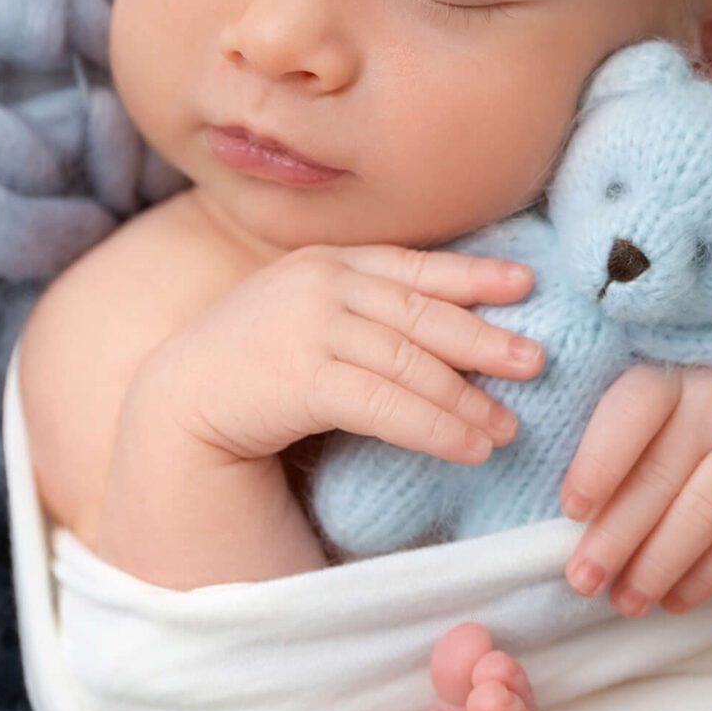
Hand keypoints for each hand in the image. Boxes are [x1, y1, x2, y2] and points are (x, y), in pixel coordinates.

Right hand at [132, 242, 548, 472]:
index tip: (524, 283)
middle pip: (420, 312)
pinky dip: (436, 427)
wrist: (176, 403)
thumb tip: (440, 321)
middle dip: (482, 337)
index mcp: (324, 262)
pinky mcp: (302, 377)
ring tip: (505, 427)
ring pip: (410, 362)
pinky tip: (469, 448)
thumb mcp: (303, 317)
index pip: (411, 265)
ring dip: (466, 398)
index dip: (472, 274)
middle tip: (535, 361)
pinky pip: (387, 405)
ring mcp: (309, 326)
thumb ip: (357, 308)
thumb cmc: (249, 368)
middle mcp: (319, 282)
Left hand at [557, 364, 711, 615]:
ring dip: (658, 567)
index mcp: (672, 367)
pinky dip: (709, 575)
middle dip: (616, 537)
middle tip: (584, 580)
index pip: (631, 413)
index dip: (599, 463)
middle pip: (660, 475)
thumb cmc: (699, 379)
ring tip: (626, 602)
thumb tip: (575, 508)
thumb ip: (620, 423)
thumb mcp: (658, 373)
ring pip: (702, 514)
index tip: (572, 512)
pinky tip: (677, 599)